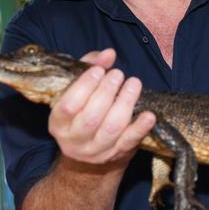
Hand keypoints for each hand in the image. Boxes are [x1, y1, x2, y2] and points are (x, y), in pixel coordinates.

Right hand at [48, 48, 155, 164]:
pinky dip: (141, 127)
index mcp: (59, 124)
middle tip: (118, 74)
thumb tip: (108, 53)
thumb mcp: (78, 90)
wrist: (90, 156)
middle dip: (107, 92)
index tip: (98, 71)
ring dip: (125, 103)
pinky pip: (130, 141)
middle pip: (91, 117)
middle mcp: (75, 141)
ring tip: (134, 83)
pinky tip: (149, 114)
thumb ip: (90, 67)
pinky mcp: (118, 154)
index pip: (69, 106)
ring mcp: (97, 151)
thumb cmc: (84, 112)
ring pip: (112, 128)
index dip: (84, 86)